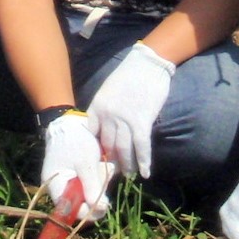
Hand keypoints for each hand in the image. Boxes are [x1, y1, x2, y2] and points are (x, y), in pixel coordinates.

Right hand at [39, 111, 113, 222]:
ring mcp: (70, 182)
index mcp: (56, 188)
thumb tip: (101, 209)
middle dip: (97, 191)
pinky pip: (92, 183)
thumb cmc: (75, 141)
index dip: (88, 211)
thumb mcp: (85, 164)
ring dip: (100, 181)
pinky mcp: (79, 176)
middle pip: (82, 204)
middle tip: (104, 173)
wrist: (72, 122)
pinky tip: (103, 163)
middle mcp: (61, 189)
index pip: (71, 212)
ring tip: (104, 164)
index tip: (104, 204)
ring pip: (90, 193)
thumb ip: (92, 187)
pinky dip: (99, 175)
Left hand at [87, 42, 175, 178]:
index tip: (97, 159)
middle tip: (113, 172)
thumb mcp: (108, 91)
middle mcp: (108, 117)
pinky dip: (144, 162)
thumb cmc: (128, 75)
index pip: (90, 135)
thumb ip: (104, 110)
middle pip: (107, 145)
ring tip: (129, 175)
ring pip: (123, 150)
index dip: (94, 149)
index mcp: (97, 107)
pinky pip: (142, 147)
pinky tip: (145, 173)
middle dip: (110, 160)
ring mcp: (125, 120)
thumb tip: (104, 128)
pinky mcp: (142, 122)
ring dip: (127, 165)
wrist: (147, 64)